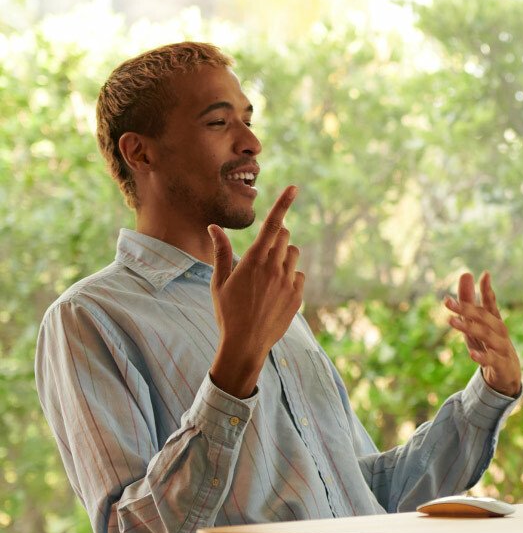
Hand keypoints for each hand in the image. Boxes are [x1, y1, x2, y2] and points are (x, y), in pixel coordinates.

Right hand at [208, 186, 304, 396]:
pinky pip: (299, 276)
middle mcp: (275, 268)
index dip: (284, 204)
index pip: (272, 225)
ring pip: (294, 255)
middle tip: (262, 254)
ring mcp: (289, 283)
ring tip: (268, 274)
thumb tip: (213, 227)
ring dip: (284, 256)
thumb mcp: (219, 281)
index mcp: (254, 261)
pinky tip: (275, 292)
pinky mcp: (298, 297)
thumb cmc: (227, 312)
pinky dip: (290, 277)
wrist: (246, 344)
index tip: (295, 187)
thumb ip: (221, 252)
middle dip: (276, 237)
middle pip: (284, 236)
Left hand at [444, 271, 521, 396]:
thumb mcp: (476, 324)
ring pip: (487, 336)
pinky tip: (471, 354)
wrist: (508, 375)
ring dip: (469, 328)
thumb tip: (466, 273)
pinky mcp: (501, 365)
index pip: (491, 303)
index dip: (487, 290)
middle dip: (466, 308)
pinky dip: (482, 356)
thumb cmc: (490, 345)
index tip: (484, 275)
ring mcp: (502, 348)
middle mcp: (500, 331)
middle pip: (484, 317)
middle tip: (447, 302)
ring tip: (452, 322)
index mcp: (494, 320)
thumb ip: (470, 301)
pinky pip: (492, 359)